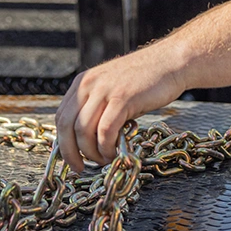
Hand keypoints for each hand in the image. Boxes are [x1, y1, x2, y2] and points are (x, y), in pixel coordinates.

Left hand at [55, 43, 186, 172]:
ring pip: (84, 131)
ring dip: (92, 152)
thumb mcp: (111, 89)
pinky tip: (115, 152)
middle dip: (71, 153)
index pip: (61, 117)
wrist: (170, 62)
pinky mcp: (122, 98)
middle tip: (81, 168)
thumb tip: (86, 140)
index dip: (63, 142)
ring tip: (105, 159)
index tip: (71, 159)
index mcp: (83, 82)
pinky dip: (107, 147)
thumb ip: (97, 108)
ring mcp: (104, 90)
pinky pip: (105, 131)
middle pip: (67, 126)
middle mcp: (88, 84)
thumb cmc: (145, 80)